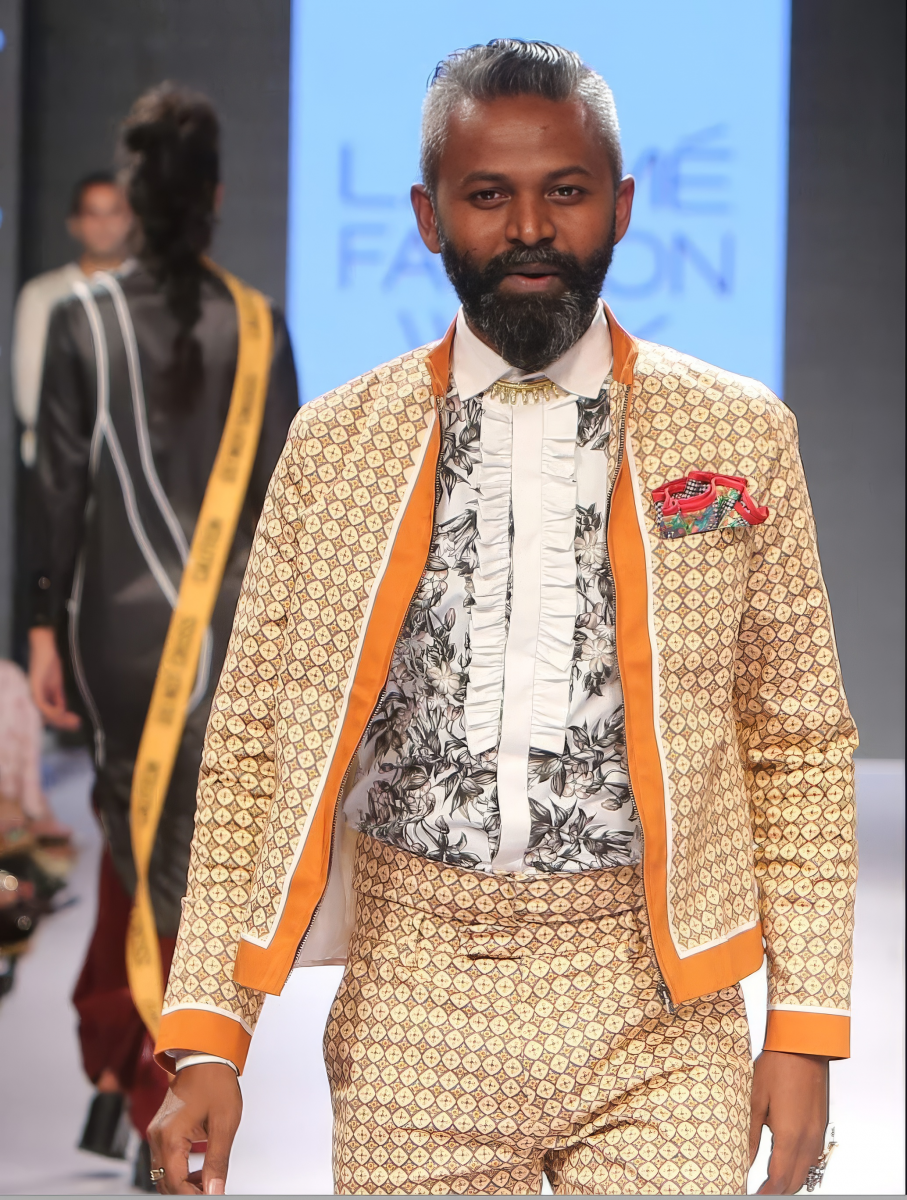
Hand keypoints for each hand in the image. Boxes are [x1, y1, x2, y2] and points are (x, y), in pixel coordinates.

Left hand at [28, 627, 79, 729]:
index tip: (77, 723)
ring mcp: (35, 690)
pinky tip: (62, 712)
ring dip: (59, 719)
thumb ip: (63, 693)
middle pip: (47, 716)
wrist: (49, 639)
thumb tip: (70, 709)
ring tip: (73, 720)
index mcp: (44, 692)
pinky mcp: (34, 685)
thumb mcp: (62, 679)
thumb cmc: (57, 655)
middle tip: (77, 724)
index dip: (63, 721)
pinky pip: (41, 703)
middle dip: (62, 722)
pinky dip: (51, 710)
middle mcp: (38, 693)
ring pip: (43, 712)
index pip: (51, 713)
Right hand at [147, 1064, 241, 1194]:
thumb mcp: (224, 1124)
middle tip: (211, 1191)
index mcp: (171, 1136)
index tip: (211, 1196)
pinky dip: (179, 1170)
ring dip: (183, 1183)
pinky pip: (165, 1160)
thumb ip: (218, 1161)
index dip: (192, 1195)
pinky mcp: (161, 1130)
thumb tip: (215, 1190)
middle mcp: (158, 1136)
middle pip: (165, 1182)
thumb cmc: (216, 1083)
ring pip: (163, 1173)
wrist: (206, 1056)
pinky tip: (199, 1171)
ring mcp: (157, 1132)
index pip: (175, 1183)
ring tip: (207, 1182)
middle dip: (187, 1191)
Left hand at [749, 1049, 828, 1193]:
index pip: (777, 1179)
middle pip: (793, 1182)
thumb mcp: (755, 1099)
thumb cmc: (777, 1067)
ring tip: (768, 1183)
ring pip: (805, 1172)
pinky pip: (811, 1158)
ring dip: (788, 1182)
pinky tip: (785, 1163)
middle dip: (776, 1191)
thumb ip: (750, 1134)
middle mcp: (807, 1140)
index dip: (765, 1193)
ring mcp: (817, 1135)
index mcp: (789, 1136)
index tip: (752, 1196)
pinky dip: (798, 1169)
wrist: (804, 1047)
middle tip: (758, 1192)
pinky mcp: (820, 1127)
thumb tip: (743, 1159)